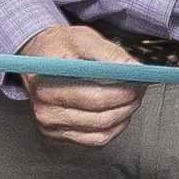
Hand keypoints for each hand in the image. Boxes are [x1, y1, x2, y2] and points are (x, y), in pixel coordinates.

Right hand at [20, 22, 141, 149]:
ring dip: (124, 116)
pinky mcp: (57, 136)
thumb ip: (111, 54)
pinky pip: (95, 140)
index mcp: (47, 80)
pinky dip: (114, 127)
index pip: (92, 95)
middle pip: (98, 116)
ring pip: (100, 131)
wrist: (37, 57)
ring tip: (132, 98)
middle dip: (127, 103)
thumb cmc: (60, 46)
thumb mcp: (83, 38)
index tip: (138, 83)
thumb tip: (136, 69)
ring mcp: (49, 125)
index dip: (121, 92)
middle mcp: (44, 107)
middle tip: (140, 88)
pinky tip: (119, 111)